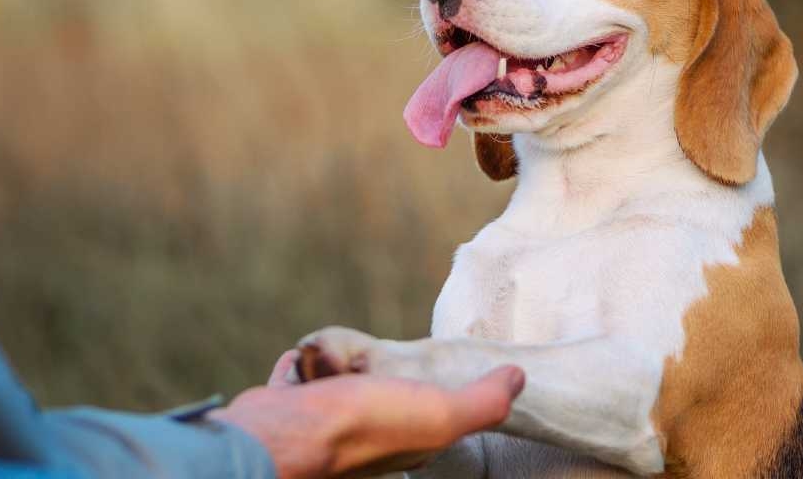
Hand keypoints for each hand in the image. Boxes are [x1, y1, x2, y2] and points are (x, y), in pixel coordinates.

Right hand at [209, 350, 524, 478]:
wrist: (283, 434)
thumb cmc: (364, 426)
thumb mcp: (441, 414)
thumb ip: (484, 402)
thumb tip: (519, 377)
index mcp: (409, 444)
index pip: (433, 417)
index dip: (439, 394)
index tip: (439, 371)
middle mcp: (367, 439)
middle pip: (380, 396)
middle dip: (379, 374)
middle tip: (379, 360)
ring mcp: (325, 424)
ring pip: (338, 385)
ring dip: (338, 365)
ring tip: (340, 358)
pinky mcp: (289, 408)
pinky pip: (298, 379)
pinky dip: (300, 367)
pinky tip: (303, 361)